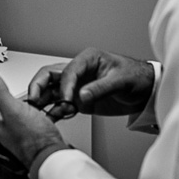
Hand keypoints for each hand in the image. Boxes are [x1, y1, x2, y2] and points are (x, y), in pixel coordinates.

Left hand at [0, 68, 66, 168]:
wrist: (52, 155)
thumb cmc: (33, 139)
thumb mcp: (12, 108)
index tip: (6, 88)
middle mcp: (2, 128)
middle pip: (6, 104)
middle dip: (17, 99)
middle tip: (27, 99)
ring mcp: (17, 131)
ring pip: (21, 110)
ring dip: (30, 105)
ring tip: (37, 107)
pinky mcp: (31, 133)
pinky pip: (34, 117)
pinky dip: (39, 113)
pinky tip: (45, 114)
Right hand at [28, 49, 153, 116]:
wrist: (146, 91)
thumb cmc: (136, 77)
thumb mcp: (121, 80)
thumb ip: (100, 87)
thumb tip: (81, 95)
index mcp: (87, 59)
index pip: (67, 70)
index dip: (64, 86)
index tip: (65, 100)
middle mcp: (78, 72)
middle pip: (50, 76)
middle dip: (38, 87)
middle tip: (33, 100)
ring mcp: (76, 86)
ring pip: (51, 91)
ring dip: (42, 100)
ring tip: (35, 112)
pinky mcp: (79, 100)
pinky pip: (60, 104)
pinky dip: (52, 111)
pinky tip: (46, 119)